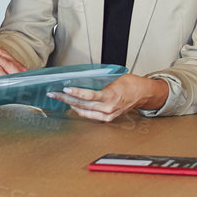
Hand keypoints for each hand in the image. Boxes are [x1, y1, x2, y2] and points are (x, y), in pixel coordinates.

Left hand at [48, 75, 168, 122]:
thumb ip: (98, 80)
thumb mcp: (114, 77)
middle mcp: (108, 108)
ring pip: (83, 112)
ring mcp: (107, 115)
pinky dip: (80, 110)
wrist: (142, 94)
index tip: (65, 90)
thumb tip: (81, 79)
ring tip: (59, 99)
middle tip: (54, 94)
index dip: (76, 93)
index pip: (89, 96)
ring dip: (70, 105)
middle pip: (82, 105)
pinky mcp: (107, 119)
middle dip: (66, 99)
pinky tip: (72, 105)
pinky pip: (89, 115)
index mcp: (111, 96)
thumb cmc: (130, 84)